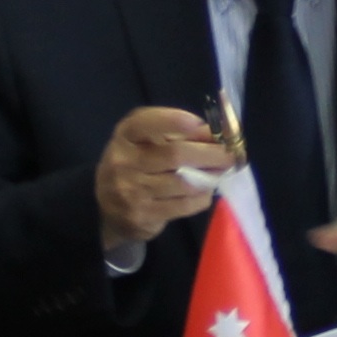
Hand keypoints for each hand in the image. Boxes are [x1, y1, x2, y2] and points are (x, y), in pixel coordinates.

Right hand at [98, 106, 231, 248]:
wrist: (105, 206)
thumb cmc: (135, 164)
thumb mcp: (146, 142)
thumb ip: (178, 134)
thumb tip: (216, 134)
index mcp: (125, 136)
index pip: (145, 122)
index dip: (174, 120)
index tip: (199, 124)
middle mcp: (124, 162)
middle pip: (175, 155)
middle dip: (209, 153)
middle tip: (230, 154)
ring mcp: (132, 191)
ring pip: (183, 183)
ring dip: (210, 177)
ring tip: (222, 171)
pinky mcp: (143, 216)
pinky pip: (183, 205)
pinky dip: (201, 197)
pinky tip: (206, 191)